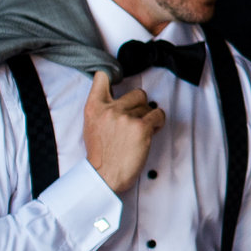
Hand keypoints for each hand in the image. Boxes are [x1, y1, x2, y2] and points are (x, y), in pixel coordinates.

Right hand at [83, 70, 164, 193]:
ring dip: (148, 117)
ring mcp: (125, 117)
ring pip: (148, 105)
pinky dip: (158, 123)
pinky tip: (150, 132)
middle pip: (137, 93)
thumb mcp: (92, 125)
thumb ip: (102, 108)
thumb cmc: (101, 154)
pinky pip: (158, 115)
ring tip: (139, 132)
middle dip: (139, 106)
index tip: (118, 78)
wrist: (104, 176)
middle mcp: (109, 109)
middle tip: (134, 122)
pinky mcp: (141, 127)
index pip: (102, 77)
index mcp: (94, 107)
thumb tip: (117, 96)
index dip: (112, 74)